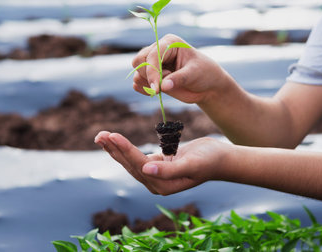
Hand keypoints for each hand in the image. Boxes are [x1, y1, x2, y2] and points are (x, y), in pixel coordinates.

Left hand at [94, 131, 226, 194]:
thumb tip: (146, 170)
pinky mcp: (157, 165)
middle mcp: (156, 183)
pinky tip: (115, 141)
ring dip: (116, 148)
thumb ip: (169, 170)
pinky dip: (125, 147)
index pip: (138, 165)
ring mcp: (156, 175)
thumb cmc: (210, 161)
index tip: (112, 135)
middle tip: (99, 135)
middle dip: (114, 149)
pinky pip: (137, 156)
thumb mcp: (192, 165)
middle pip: (130, 164)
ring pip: (130, 160)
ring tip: (102, 136)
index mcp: (162, 185)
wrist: (221, 158)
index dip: (124, 149)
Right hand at [132, 34, 226, 104]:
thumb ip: (179, 78)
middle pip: (138, 61)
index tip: (156, 88)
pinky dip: (145, 89)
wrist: (206, 85)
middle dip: (149, 76)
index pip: (152, 55)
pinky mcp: (150, 77)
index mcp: (169, 43)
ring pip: (137, 73)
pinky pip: (137, 83)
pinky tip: (159, 91)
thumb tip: (163, 86)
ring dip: (148, 84)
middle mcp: (157, 51)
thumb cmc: (203, 73)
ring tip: (167, 85)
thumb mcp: (194, 74)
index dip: (152, 71)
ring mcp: (152, 64)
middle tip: (165, 85)